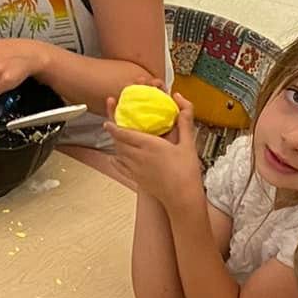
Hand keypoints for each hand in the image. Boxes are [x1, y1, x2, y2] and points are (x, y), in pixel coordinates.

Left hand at [105, 89, 203, 208]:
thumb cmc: (186, 172)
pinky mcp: (136, 178)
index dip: (113, 124)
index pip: (124, 132)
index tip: (109, 117)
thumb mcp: (188, 143)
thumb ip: (184, 120)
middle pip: (118, 142)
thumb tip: (180, 99)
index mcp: (149, 145)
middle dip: (113, 131)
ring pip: (119, 153)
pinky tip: (115, 158)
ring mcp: (135, 169)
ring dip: (116, 144)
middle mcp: (138, 156)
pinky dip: (115, 160)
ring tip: (117, 136)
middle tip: (111, 122)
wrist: (183, 198)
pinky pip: (120, 167)